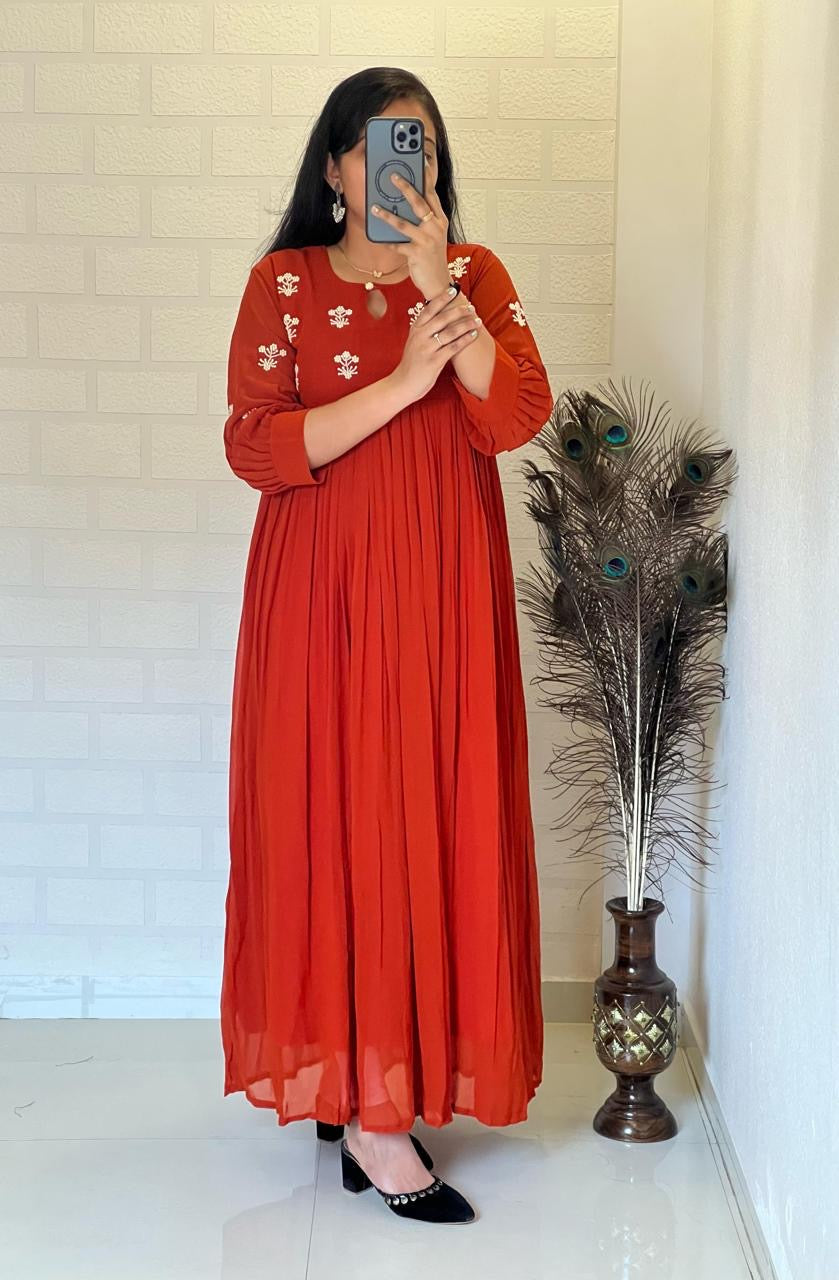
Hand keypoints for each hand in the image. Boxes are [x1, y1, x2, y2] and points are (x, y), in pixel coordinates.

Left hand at [370, 174, 450, 300]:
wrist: (438, 282)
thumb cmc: (432, 257)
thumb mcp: (432, 235)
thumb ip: (423, 219)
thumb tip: (404, 204)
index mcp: (440, 220)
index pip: (432, 194)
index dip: (425, 178)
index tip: (419, 163)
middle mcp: (435, 227)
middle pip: (419, 202)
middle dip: (405, 187)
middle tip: (393, 176)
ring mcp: (427, 240)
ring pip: (404, 223)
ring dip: (387, 215)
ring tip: (374, 207)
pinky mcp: (417, 254)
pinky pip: (398, 244)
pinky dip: (388, 241)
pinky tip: (379, 238)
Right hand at [388, 287, 481, 405]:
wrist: (403, 384)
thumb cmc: (412, 363)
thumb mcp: (414, 341)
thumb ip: (424, 329)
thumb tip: (438, 315)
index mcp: (415, 329)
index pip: (429, 309)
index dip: (441, 298)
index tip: (453, 289)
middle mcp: (420, 336)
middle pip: (442, 318)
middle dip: (459, 311)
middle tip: (471, 307)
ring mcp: (427, 348)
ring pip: (450, 332)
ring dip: (466, 324)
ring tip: (477, 320)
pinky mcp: (434, 361)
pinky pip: (453, 347)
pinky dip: (465, 340)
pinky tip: (473, 335)